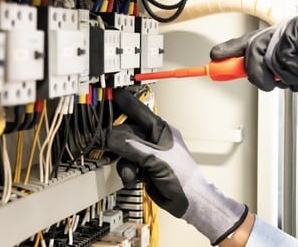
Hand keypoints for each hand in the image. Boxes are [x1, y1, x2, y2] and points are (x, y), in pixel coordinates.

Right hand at [107, 89, 247, 244]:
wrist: (189, 201)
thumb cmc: (183, 177)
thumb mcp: (155, 158)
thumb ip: (131, 147)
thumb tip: (110, 137)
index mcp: (161, 129)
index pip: (138, 111)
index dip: (124, 103)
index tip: (111, 96)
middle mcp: (154, 139)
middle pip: (127, 133)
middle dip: (120, 144)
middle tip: (108, 146)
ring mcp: (148, 153)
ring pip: (125, 151)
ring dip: (125, 163)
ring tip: (131, 173)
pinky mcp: (144, 167)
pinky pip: (127, 164)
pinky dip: (128, 172)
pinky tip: (134, 178)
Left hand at [210, 16, 297, 93]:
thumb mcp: (285, 75)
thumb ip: (266, 71)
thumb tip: (246, 73)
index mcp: (276, 40)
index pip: (247, 43)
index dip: (229, 50)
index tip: (214, 57)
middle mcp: (279, 31)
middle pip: (251, 51)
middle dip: (258, 73)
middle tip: (269, 81)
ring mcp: (286, 27)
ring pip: (265, 57)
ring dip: (283, 75)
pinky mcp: (295, 27)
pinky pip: (282, 56)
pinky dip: (295, 68)